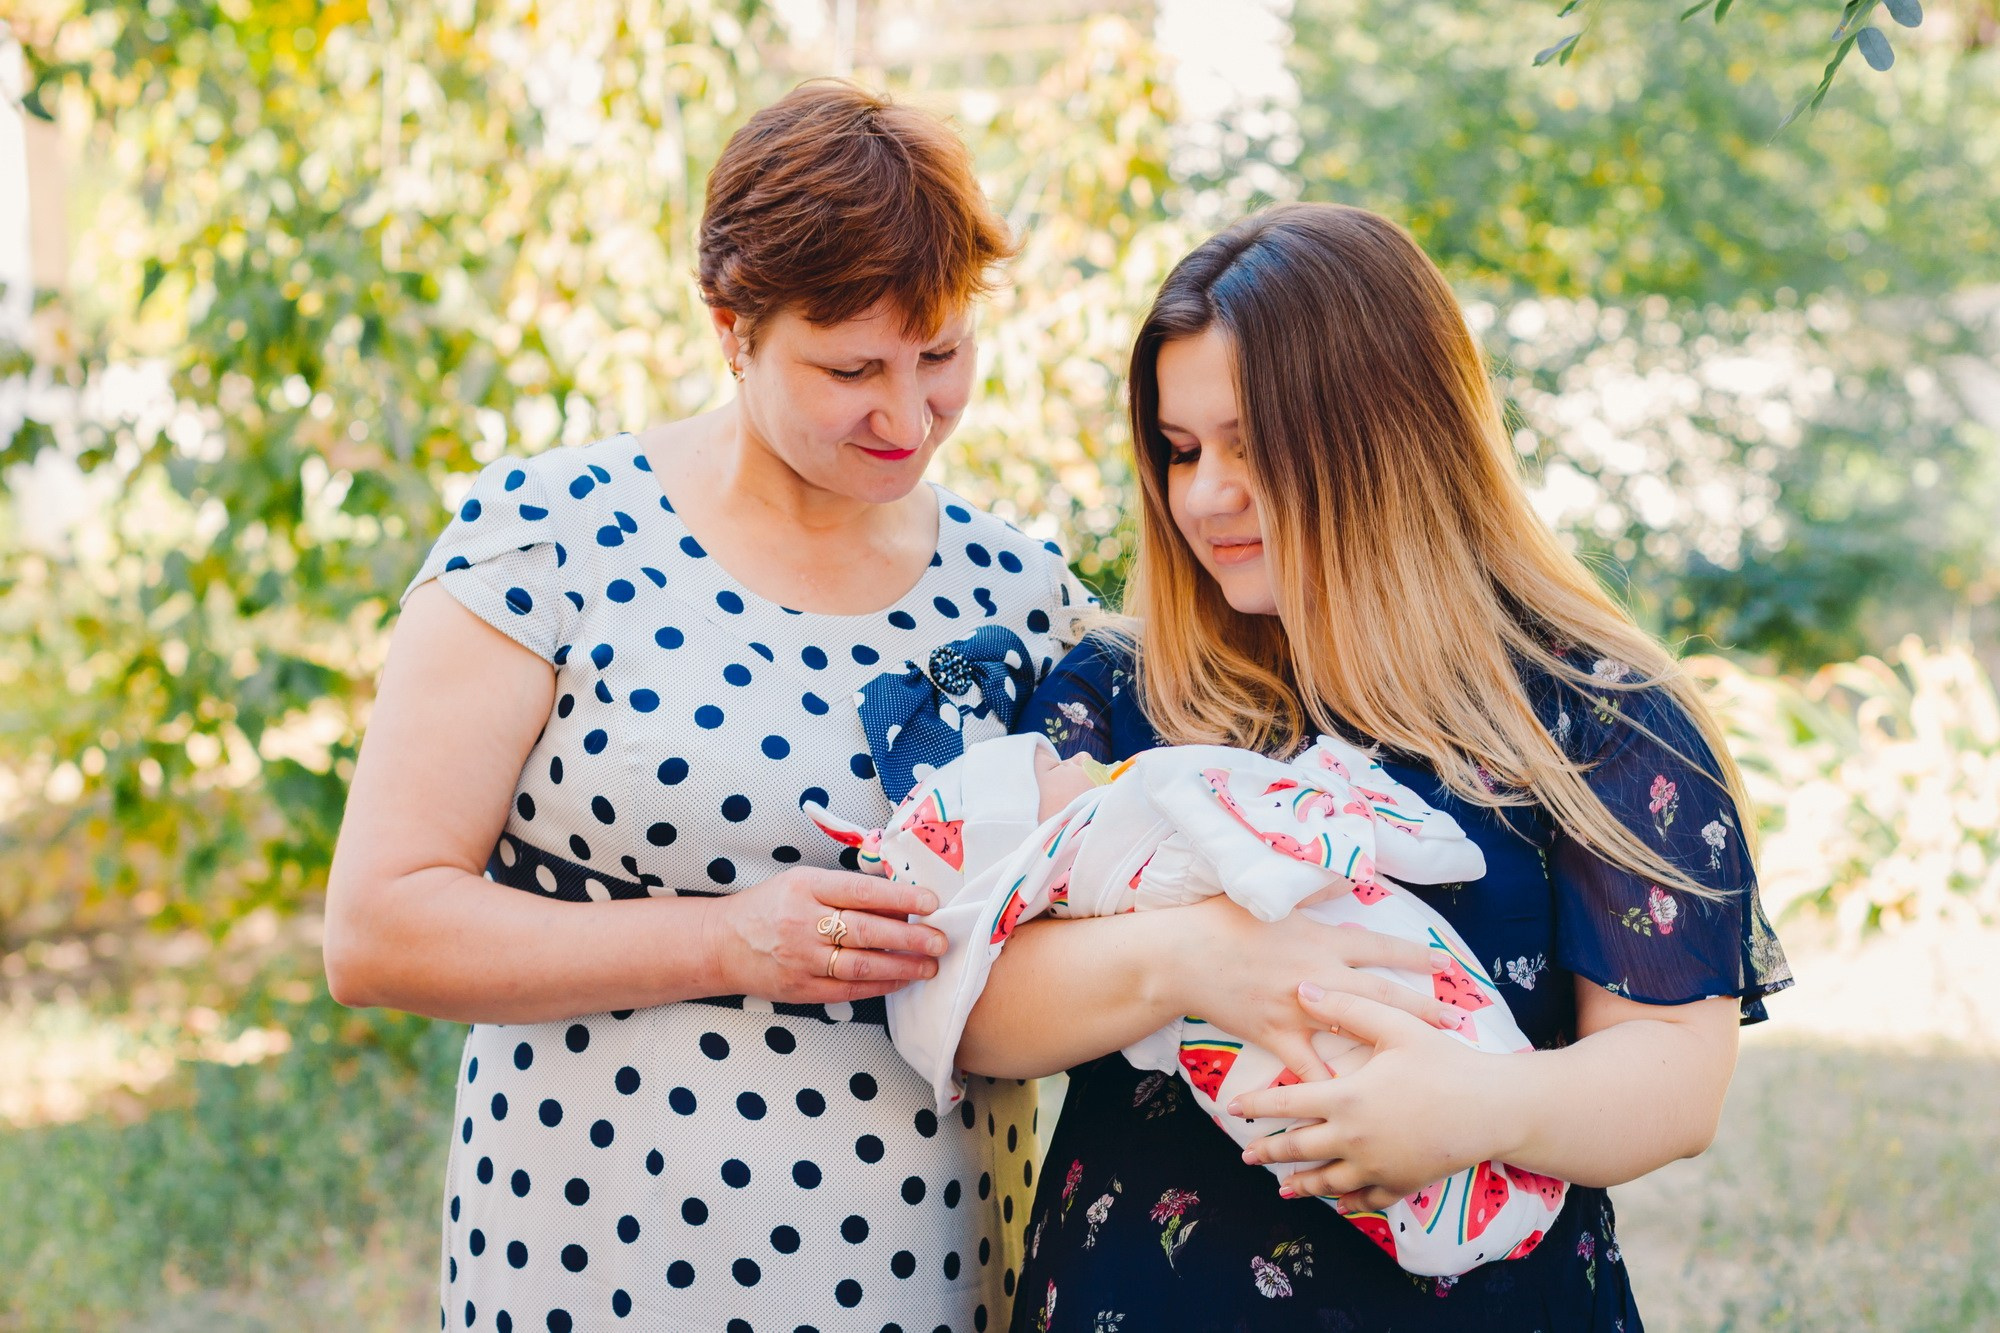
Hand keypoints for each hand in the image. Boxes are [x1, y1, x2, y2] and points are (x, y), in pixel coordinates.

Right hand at [705, 867, 946, 1003]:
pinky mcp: (800, 989)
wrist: (721, 943)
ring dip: (902, 966)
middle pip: (867, 930)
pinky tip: (901, 980)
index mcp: (806, 887)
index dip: (901, 897)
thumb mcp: (803, 883)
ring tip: (930, 966)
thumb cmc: (770, 907)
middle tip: (941, 941)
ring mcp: (801, 959)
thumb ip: (846, 889)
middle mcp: (803, 922)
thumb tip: (898, 898)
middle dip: (910, 937)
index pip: (861, 891)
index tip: (932, 902)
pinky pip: (848, 989)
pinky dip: (879, 986)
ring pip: (861, 965)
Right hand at [1158, 896, 1465, 1082]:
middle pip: (1382, 995)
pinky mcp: (1276, 1035)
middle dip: (1422, 1007)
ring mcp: (1299, 1010)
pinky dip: (1328, 1085)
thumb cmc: (1221, 919)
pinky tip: (1353, 1103)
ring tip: (1418, 1059)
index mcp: (1321, 940)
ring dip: (1388, 1045)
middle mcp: (1319, 976)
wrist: (1182, 955)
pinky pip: (1308, 1067)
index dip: (1415, 955)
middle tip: (1455, 1020)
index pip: (1380, 948)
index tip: (1444, 964)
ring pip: (1355, 1032)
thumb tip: (1345, 880)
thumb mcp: (1270, 895)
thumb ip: (1313, 890)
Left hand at [1229, 985, 1509, 1211]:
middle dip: (1270, 1153)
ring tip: (1283, 1188)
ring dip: (1302, 1184)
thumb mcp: (1395, 1026)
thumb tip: (1301, 989)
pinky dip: (1347, 1201)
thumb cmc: (1445, 1062)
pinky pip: (1366, 1197)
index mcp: (1347, 1099)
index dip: (1256, 1107)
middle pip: (1300, 1149)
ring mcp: (1378, 1166)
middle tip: (1247, 1155)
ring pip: (1328, 1181)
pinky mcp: (1402, 1182)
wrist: (1494, 1108)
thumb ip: (1345, 1008)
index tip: (1232, 1110)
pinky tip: (1337, 1202)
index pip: (1287, 1104)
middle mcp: (1355, 1139)